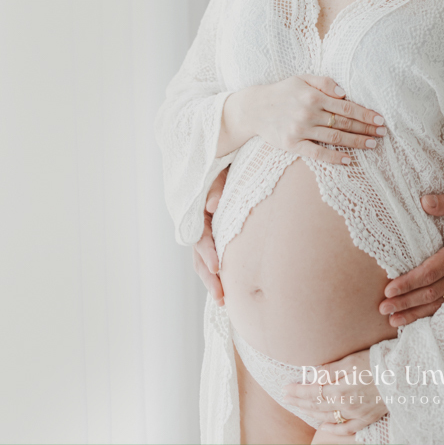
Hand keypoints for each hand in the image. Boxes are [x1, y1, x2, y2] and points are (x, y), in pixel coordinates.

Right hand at [192, 168, 227, 304]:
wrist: (230, 158)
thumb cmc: (225, 164)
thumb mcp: (219, 171)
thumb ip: (216, 187)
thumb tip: (212, 206)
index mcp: (197, 211)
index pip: (199, 236)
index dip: (207, 253)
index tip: (217, 267)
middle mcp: (198, 225)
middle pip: (199, 256)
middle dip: (209, 278)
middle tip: (221, 297)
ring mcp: (206, 232)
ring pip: (203, 262)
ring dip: (212, 281)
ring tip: (223, 302)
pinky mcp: (217, 236)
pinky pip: (213, 257)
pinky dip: (217, 274)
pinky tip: (227, 291)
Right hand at [238, 75, 387, 165]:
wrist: (254, 108)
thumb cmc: (281, 91)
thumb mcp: (301, 78)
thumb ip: (324, 82)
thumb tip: (344, 92)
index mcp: (313, 96)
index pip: (346, 107)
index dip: (365, 114)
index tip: (379, 119)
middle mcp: (309, 113)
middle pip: (344, 123)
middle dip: (366, 129)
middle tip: (382, 134)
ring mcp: (301, 130)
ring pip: (335, 138)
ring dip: (356, 142)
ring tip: (372, 145)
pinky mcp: (293, 145)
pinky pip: (317, 153)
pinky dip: (334, 157)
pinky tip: (348, 160)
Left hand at [283, 348, 385, 437]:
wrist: (402, 376)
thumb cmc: (376, 363)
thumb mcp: (351, 360)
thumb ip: (330, 370)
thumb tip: (311, 374)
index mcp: (339, 390)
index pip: (311, 392)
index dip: (297, 391)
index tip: (285, 388)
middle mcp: (344, 406)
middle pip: (316, 406)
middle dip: (299, 402)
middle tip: (286, 398)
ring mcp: (355, 415)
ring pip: (327, 417)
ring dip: (311, 413)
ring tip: (299, 408)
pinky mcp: (365, 419)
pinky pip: (345, 428)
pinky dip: (332, 428)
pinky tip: (324, 426)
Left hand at [378, 192, 443, 325]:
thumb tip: (424, 201)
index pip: (429, 272)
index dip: (408, 283)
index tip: (389, 289)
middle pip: (430, 292)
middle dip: (405, 302)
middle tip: (383, 309)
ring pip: (437, 303)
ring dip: (414, 313)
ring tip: (393, 321)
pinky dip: (428, 314)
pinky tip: (413, 320)